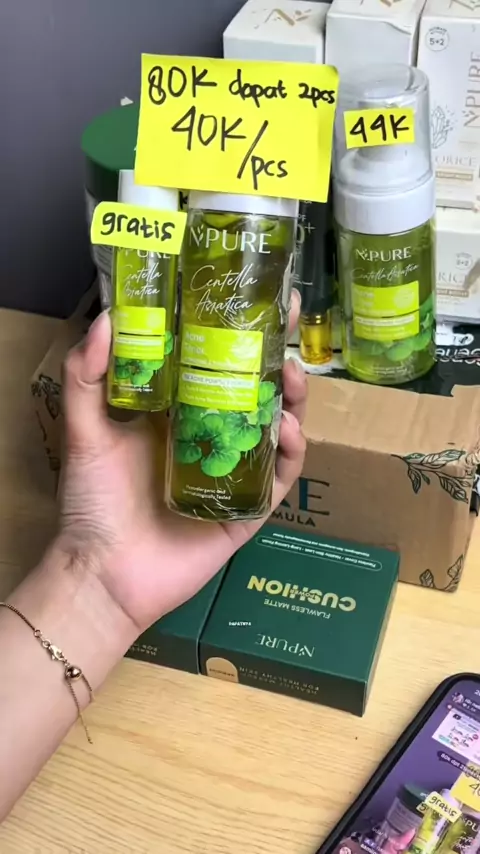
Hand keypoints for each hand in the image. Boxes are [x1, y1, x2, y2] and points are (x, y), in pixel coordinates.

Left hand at [59, 295, 306, 634]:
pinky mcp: (250, 509)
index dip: (239, 333)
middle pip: (258, 390)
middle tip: (289, 324)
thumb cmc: (93, 502)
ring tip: (292, 374)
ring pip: (278, 427)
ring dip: (293, 398)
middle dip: (278, 357)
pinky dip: (290, 452)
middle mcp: (213, 437)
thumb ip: (86, 376)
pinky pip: (280, 476)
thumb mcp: (83, 431)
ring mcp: (235, 472)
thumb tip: (107, 316)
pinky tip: (285, 429)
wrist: (104, 573)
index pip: (218, 364)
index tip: (255, 296)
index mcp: (178, 414)